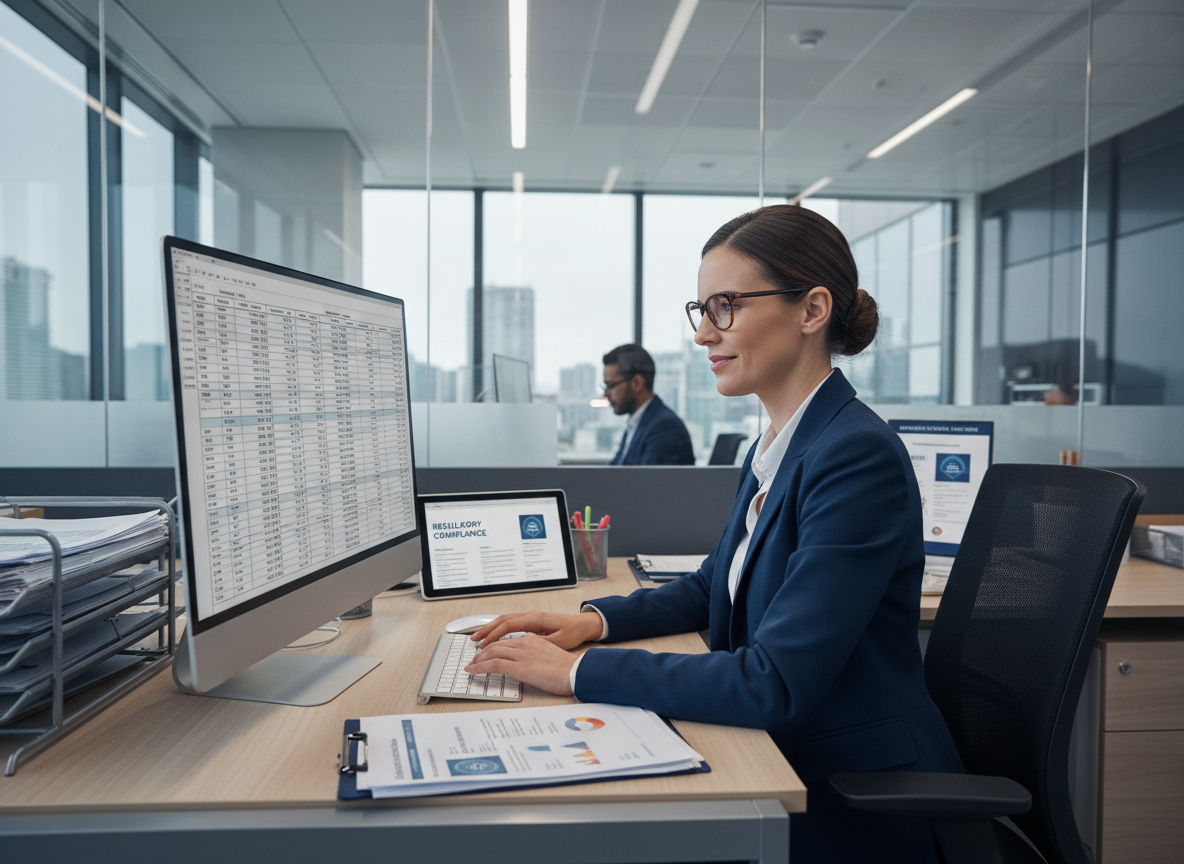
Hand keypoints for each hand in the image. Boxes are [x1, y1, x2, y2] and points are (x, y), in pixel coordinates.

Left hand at [464, 633, 576, 696]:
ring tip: (471, 667)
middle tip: (474, 661)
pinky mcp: (518, 666)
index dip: (494, 647)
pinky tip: (473, 671)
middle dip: (482, 653)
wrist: (576, 672)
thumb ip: (537, 655)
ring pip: (492, 652)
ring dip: (478, 660)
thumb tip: (530, 663)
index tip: (487, 653)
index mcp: (533, 639)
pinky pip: (493, 664)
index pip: (507, 641)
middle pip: (497, 645)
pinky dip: (480, 667)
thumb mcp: (551, 655)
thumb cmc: (568, 669)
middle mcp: (525, 643)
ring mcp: (521, 654)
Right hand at [472, 610, 601, 649]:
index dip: (493, 635)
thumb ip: (539, 642)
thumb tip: (521, 644)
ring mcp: (530, 616)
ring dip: (491, 628)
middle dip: (486, 630)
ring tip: (478, 638)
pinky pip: (511, 622)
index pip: (508, 625)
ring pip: (505, 620)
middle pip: (502, 620)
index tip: (483, 645)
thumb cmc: (572, 632)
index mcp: (536, 619)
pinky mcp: (532, 620)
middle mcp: (531, 615)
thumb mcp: (557, 641)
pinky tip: (493, 636)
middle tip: (473, 640)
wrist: (582, 625)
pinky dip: (499, 628)